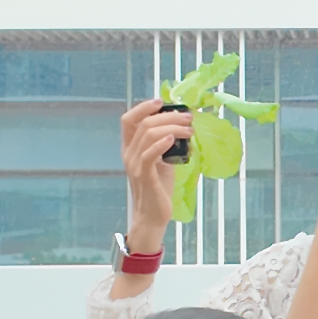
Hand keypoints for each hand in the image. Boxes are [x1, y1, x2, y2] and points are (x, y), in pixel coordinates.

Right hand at [119, 99, 190, 254]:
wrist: (153, 216)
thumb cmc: (158, 189)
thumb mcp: (162, 162)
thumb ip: (165, 146)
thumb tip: (182, 129)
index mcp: (130, 148)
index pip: (128, 119)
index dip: (143, 107)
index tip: (162, 102)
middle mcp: (129, 154)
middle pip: (144, 123)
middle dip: (168, 116)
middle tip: (188, 117)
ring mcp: (135, 164)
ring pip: (148, 134)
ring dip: (172, 127)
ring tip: (189, 130)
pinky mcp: (145, 176)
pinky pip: (150, 154)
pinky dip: (161, 143)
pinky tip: (173, 140)